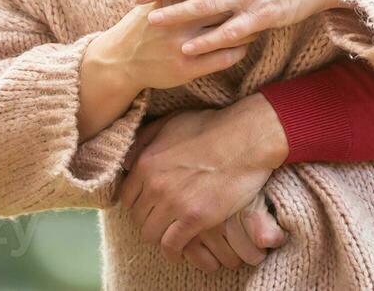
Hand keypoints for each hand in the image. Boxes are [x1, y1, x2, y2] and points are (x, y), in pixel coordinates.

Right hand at [87, 1, 255, 93]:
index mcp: (171, 0)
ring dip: (247, 28)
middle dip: (242, 2)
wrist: (121, 60)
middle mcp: (178, 22)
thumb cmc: (141, 24)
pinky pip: (224, 58)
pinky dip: (240, 50)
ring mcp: (183, 46)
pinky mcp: (188, 68)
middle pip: (221, 6)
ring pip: (227, 34)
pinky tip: (246, 44)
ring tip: (258, 21)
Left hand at [118, 94, 289, 260]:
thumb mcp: (171, 122)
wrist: (247, 139)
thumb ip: (145, 139)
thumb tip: (128, 160)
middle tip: (165, 220)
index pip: (126, 197)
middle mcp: (154, 184)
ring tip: (172, 235)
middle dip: (149, 220)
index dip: (139, 203)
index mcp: (146, 162)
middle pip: (138, 218)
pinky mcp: (194, 218)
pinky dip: (173, 251)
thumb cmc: (212, 127)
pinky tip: (179, 250)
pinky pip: (171, 245)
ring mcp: (173, 202)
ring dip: (160, 236)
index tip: (150, 206)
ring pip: (151, 234)